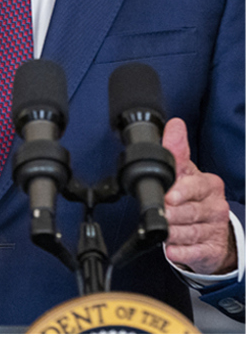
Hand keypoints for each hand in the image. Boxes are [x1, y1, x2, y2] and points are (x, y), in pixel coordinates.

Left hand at [162, 117, 234, 274]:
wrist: (211, 232)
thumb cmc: (192, 199)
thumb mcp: (184, 174)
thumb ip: (176, 152)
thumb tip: (174, 126)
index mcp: (208, 185)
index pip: (194, 186)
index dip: (180, 192)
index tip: (170, 195)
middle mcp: (214, 206)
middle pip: (188, 211)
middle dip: (172, 213)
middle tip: (162, 214)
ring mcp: (214, 229)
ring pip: (189, 232)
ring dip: (173, 233)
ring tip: (164, 231)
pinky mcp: (211, 249)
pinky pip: (194, 252)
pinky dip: (181, 252)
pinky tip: (172, 250)